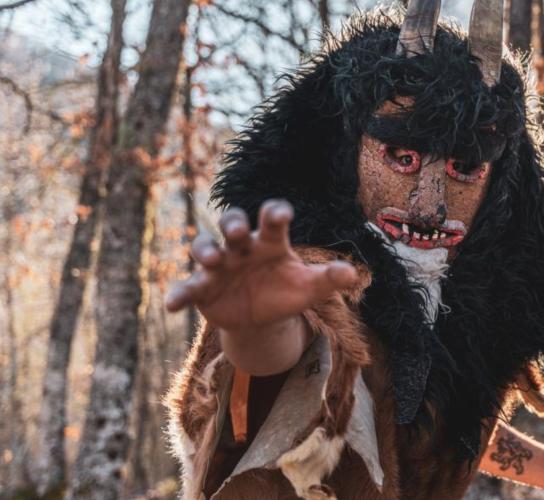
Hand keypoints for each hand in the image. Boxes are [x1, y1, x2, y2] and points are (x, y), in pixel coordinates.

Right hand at [165, 199, 357, 332]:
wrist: (261, 318)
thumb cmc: (285, 292)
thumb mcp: (309, 287)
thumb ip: (327, 278)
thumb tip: (352, 274)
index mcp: (270, 241)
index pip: (272, 219)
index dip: (275, 213)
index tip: (281, 214)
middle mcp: (241, 246)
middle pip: (232, 222)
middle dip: (233, 224)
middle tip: (239, 232)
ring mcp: (218, 265)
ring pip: (205, 247)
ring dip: (205, 250)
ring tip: (211, 259)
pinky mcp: (201, 288)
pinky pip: (186, 287)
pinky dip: (178, 294)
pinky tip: (172, 305)